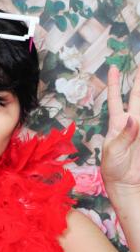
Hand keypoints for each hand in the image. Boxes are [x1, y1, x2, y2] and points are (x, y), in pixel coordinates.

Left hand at [102, 65, 139, 190]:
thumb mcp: (114, 152)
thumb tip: (133, 118)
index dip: (114, 84)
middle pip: (139, 96)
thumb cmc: (113, 168)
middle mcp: (133, 122)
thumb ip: (124, 136)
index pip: (115, 99)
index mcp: (118, 123)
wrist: (126, 183)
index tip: (113, 68)